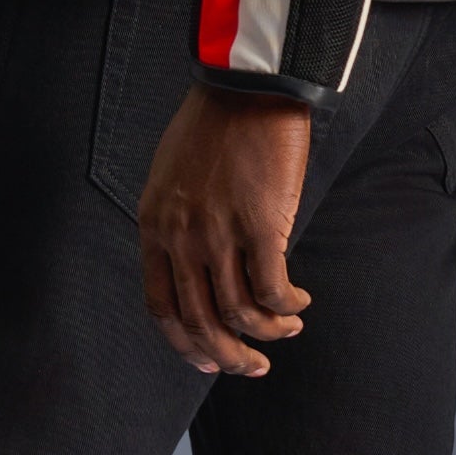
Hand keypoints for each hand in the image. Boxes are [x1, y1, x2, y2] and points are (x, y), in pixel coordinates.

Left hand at [138, 86, 311, 378]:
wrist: (248, 87)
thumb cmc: (215, 124)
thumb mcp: (172, 176)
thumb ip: (178, 223)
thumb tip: (200, 266)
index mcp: (155, 226)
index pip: (162, 307)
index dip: (186, 345)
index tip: (209, 362)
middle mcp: (181, 237)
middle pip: (201, 322)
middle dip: (230, 357)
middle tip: (254, 367)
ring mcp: (219, 234)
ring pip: (240, 314)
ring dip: (268, 333)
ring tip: (288, 330)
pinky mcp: (261, 226)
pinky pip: (273, 290)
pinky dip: (287, 307)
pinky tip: (300, 302)